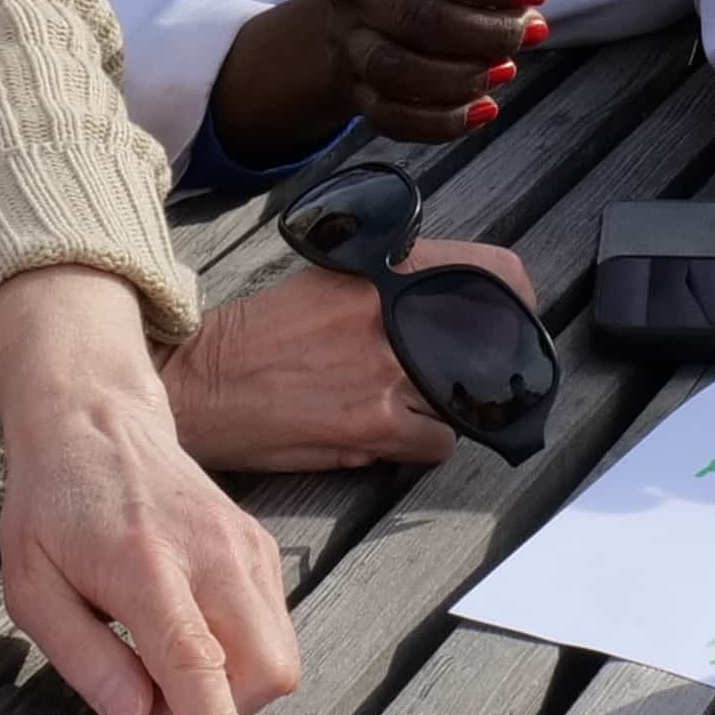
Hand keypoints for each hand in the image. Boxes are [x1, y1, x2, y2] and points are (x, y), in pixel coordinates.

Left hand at [0, 265, 306, 714]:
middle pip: (265, 670)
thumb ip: (82, 657)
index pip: (194, 660)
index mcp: (144, 565)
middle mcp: (211, 554)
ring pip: (278, 657)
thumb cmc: (54, 509)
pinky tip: (187, 623)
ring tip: (162, 651)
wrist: (97, 422)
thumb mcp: (29, 587)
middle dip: (224, 712)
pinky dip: (237, 652)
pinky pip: (272, 630)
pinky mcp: (262, 548)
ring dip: (229, 684)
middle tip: (153, 689)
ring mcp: (246, 548)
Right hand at [167, 245, 535, 469]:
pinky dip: (422, 445)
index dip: (516, 296)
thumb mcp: (324, 284)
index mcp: (380, 272)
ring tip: (407, 405)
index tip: (515, 314)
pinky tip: (388, 436)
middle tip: (469, 375)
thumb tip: (442, 304)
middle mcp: (390, 316)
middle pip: (489, 341)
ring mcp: (385, 372)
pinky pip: (437, 444)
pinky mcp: (372, 426)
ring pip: (465, 399)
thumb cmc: (254, 337)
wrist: (199, 382)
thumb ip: (386, 288)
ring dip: (448, 408)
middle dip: (486, 363)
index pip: (490, 269)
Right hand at [211, 0, 550, 158]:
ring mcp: (348, 42)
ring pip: (395, 72)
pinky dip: (439, 122)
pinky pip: (388, 117)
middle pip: (414, 20)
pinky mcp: (356, 88)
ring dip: (462, 78)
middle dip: (485, 33)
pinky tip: (483, 109)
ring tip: (506, 68)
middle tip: (530, 32)